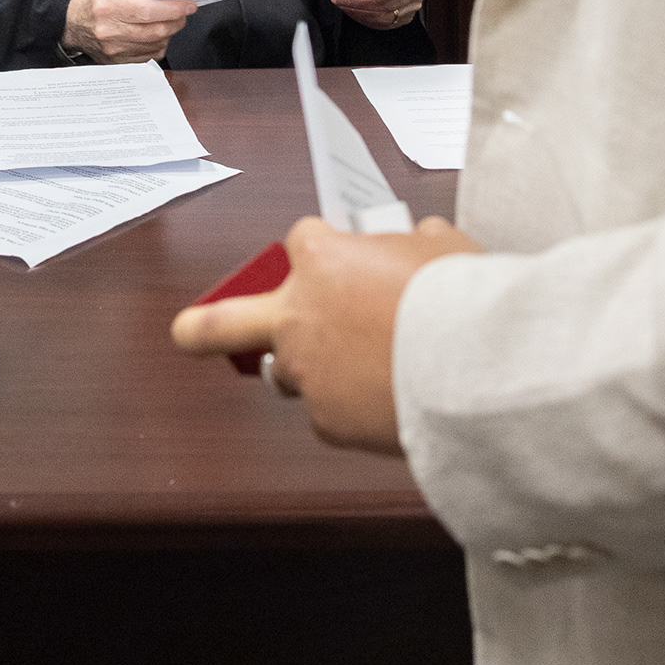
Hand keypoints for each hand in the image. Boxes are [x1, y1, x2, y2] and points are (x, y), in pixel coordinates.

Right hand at [64, 0, 195, 63]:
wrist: (73, 22)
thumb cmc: (97, 2)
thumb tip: (168, 3)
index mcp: (109, 8)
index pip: (149, 12)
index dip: (173, 10)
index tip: (188, 6)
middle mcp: (110, 31)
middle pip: (155, 32)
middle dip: (176, 22)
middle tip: (182, 14)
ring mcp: (113, 50)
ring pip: (155, 46)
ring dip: (167, 34)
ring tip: (166, 23)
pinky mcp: (116, 63)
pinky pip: (148, 57)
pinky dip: (157, 46)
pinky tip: (154, 36)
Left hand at [170, 213, 477, 451]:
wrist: (478, 365)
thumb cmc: (461, 300)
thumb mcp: (441, 247)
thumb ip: (412, 246)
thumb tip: (417, 245)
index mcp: (322, 261)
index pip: (301, 244)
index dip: (323, 251)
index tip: (341, 259)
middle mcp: (298, 316)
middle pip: (226, 320)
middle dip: (204, 326)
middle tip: (186, 331)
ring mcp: (307, 372)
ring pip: (289, 373)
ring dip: (310, 370)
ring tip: (349, 374)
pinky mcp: (327, 420)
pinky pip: (332, 413)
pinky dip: (355, 409)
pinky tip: (390, 401)